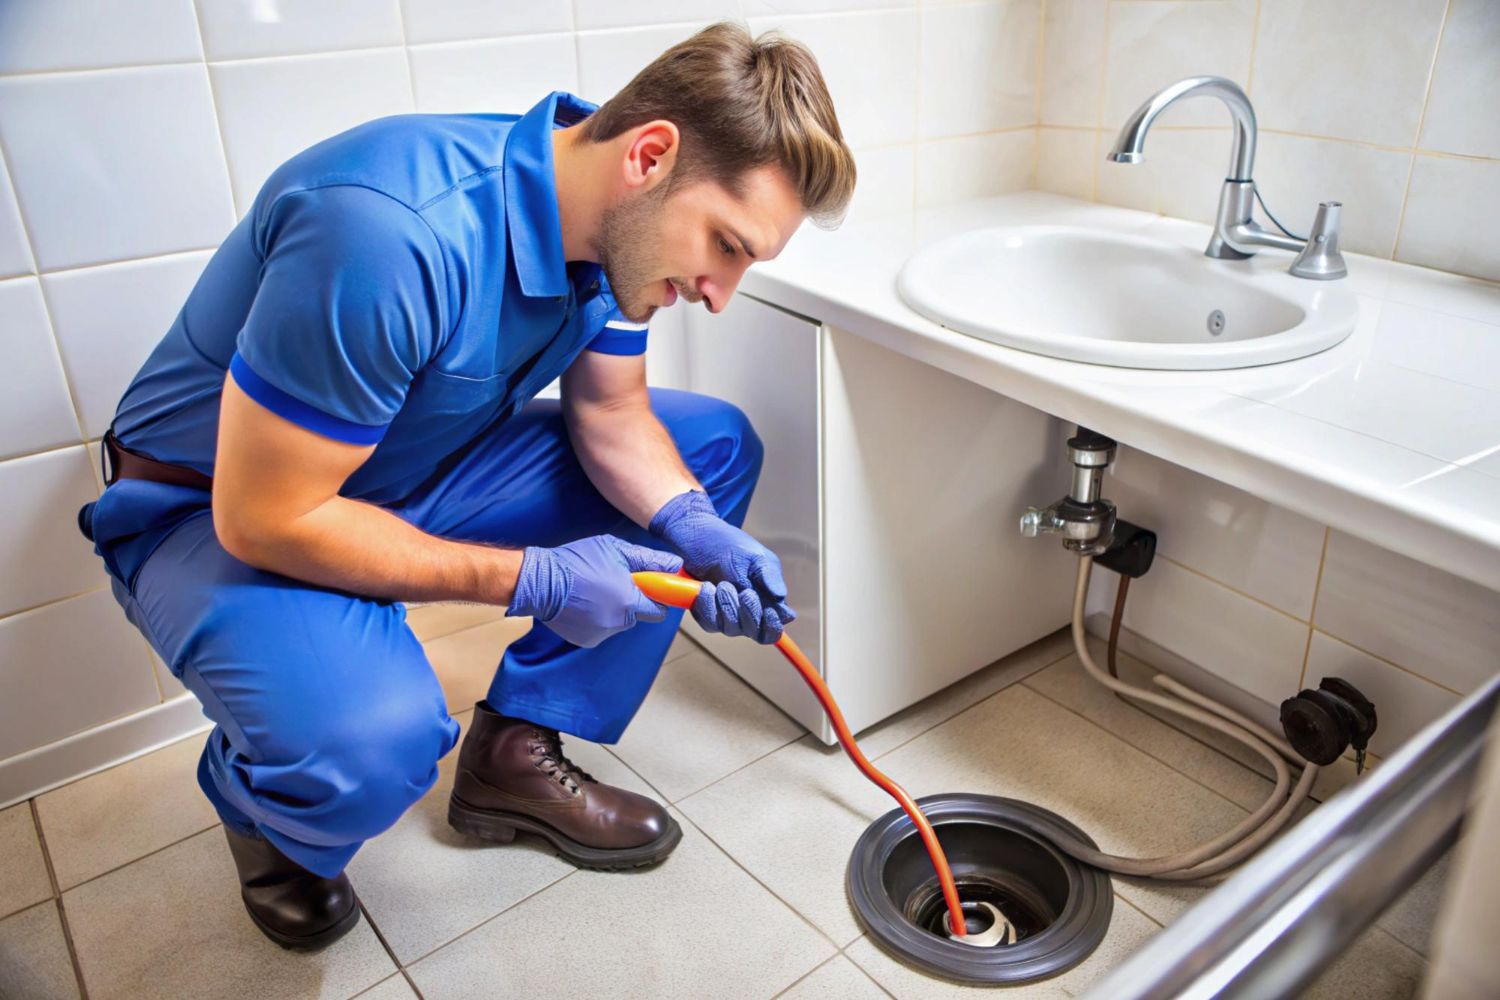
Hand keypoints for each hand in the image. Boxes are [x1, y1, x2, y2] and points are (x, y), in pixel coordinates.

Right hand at [507, 535, 682, 647]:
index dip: (657, 598)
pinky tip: (582, 603)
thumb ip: (649, 560)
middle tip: (615, 582)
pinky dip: (596, 619)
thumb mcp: (616, 550)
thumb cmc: (577, 561)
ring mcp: (601, 634)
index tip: (651, 588)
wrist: (539, 581)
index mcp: (629, 602)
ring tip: (593, 590)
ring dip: (613, 609)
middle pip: (639, 616)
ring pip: (619, 622)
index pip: (660, 610)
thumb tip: (676, 565)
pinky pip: (602, 629)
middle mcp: (618, 623)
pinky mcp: (587, 640)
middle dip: (633, 601)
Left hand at [649, 490, 795, 644]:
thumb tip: (781, 597)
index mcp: (767, 600)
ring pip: (730, 628)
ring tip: (722, 584)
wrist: (696, 535)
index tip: (768, 610)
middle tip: (745, 591)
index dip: (772, 626)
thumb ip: (768, 576)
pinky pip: (709, 622)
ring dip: (727, 606)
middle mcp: (747, 613)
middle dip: (749, 613)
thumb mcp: (754, 556)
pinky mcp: (706, 613)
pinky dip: (708, 606)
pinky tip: (706, 587)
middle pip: (753, 632)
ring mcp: (726, 615)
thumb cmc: (729, 544)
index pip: (773, 630)